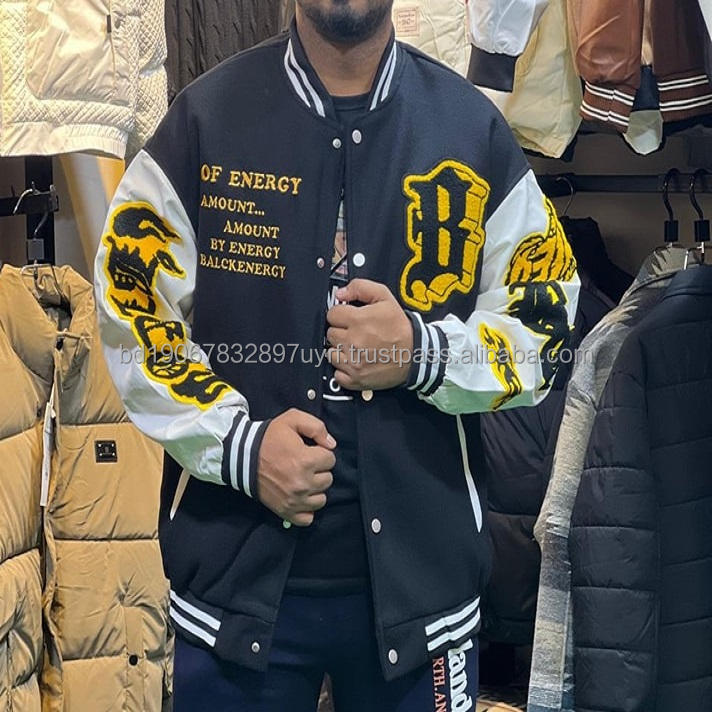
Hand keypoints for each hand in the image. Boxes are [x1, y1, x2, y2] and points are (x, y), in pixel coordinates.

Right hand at [257, 409, 335, 526]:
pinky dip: (306, 509)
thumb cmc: (269, 437)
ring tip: (303, 479)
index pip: (331, 460)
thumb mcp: (292, 419)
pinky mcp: (285, 511)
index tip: (310, 451)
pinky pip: (307, 518)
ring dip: (315, 489)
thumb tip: (331, 444)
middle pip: (328, 479)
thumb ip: (317, 427)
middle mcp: (302, 483)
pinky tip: (301, 497)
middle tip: (305, 464)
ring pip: (321, 499)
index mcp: (306, 461)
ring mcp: (294, 500)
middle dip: (319, 470)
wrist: (243, 456)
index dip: (321, 453)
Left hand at [326, 279, 412, 390]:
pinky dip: (344, 369)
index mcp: (358, 320)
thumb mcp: (385, 298)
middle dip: (341, 332)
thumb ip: (360, 288)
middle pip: (330, 334)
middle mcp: (353, 342)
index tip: (349, 318)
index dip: (341, 314)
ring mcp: (353, 362)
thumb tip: (341, 293)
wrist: (415, 354)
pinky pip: (337, 373)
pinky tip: (355, 362)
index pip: (332, 314)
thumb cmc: (400, 328)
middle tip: (356, 333)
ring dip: (340, 350)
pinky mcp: (355, 378)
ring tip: (357, 347)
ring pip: (331, 353)